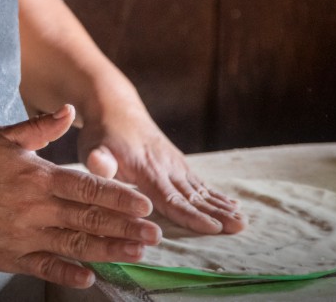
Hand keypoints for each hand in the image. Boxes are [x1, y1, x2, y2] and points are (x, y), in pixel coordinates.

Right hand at [0, 104, 162, 287]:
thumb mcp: (4, 137)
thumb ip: (40, 127)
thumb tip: (69, 110)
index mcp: (39, 177)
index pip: (88, 187)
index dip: (119, 197)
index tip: (144, 204)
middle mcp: (37, 208)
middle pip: (89, 219)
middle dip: (126, 228)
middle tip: (155, 234)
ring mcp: (25, 235)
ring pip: (75, 245)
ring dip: (109, 250)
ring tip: (136, 253)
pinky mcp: (11, 256)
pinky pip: (45, 267)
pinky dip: (67, 274)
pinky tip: (90, 277)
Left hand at [79, 106, 246, 235]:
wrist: (115, 107)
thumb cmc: (101, 133)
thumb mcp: (93, 146)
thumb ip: (98, 161)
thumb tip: (97, 164)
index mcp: (146, 170)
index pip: (171, 198)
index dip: (192, 215)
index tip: (213, 228)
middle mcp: (166, 167)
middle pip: (193, 196)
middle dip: (216, 213)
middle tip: (239, 228)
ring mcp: (174, 164)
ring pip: (200, 190)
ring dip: (222, 206)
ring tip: (242, 222)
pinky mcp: (177, 163)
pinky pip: (199, 182)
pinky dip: (216, 195)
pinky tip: (233, 205)